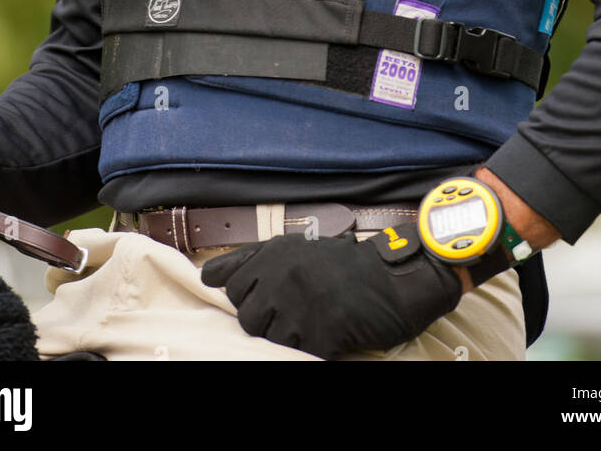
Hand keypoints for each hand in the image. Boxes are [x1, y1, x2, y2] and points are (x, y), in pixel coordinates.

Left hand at [201, 228, 462, 359]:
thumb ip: (252, 260)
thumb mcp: (296, 250)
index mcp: (275, 254)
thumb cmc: (345, 265)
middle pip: (246, 318)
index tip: (266, 296)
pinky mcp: (320, 334)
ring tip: (312, 319)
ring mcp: (300, 306)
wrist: (393, 280)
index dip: (248, 297)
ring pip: (269, 338)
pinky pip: (298, 351)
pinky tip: (327, 330)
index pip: (232, 287)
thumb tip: (207, 276)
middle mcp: (282, 277)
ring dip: (287, 335)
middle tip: (294, 311)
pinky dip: (311, 345)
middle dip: (264, 320)